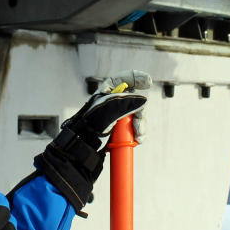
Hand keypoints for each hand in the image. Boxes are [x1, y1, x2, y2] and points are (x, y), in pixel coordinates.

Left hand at [34, 70, 150, 214]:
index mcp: (104, 94)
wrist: (81, 152)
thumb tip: (143, 100)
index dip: (136, 78)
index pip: (122, 80)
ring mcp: (114, 119)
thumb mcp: (108, 110)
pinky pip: (133, 129)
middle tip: (138, 125)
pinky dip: (138, 133)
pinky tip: (137, 140)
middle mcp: (110, 104)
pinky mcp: (117, 132)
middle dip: (140, 112)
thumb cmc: (89, 129)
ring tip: (139, 137)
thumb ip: (126, 102)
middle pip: (134, 100)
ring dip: (140, 125)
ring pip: (135, 116)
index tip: (149, 82)